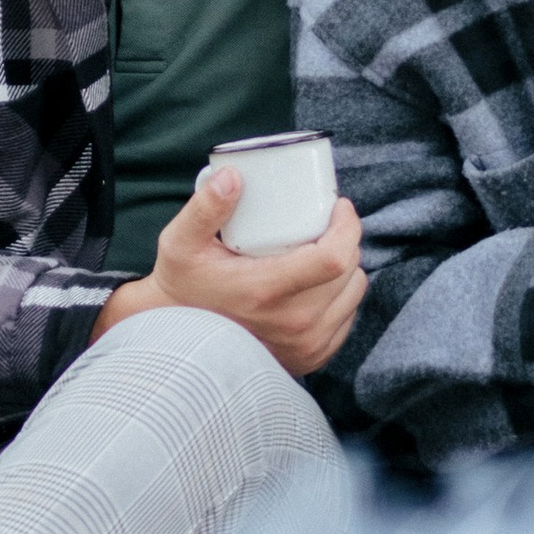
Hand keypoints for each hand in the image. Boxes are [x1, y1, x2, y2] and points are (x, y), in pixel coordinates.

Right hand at [94, 168, 365, 379]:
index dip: (347, 227)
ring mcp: (305, 345)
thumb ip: (204, 208)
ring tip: (324, 251)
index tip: (339, 207)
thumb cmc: (184, 288)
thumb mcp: (181, 243)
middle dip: (346, 240)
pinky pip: (346, 318)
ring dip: (346, 268)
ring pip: (352, 294)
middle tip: (326, 223)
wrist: (181, 344)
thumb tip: (233, 176)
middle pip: (348, 273)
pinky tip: (321, 284)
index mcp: (266, 292)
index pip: (333, 259)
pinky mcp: (312, 358)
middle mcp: (293, 324)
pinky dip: (341, 297)